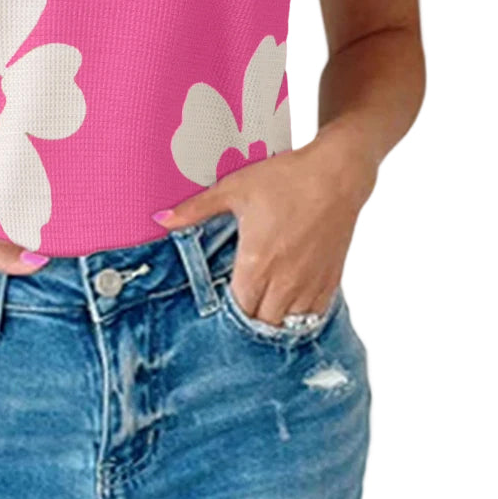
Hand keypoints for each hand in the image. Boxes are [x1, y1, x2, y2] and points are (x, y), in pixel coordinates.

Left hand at [152, 136, 374, 327]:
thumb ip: (197, 209)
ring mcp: (310, 283)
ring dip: (274, 319)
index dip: (228, 312)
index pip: (239, 310)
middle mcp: (285, 281)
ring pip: (289, 324)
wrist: (335, 175)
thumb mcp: (234, 188)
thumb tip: (161, 219)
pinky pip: (314, 315)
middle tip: (240, 304)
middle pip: (263, 323)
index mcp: (257, 263)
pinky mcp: (331, 279)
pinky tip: (290, 303)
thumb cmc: (285, 179)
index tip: (221, 302)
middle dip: (249, 318)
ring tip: (263, 306)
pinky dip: (300, 315)